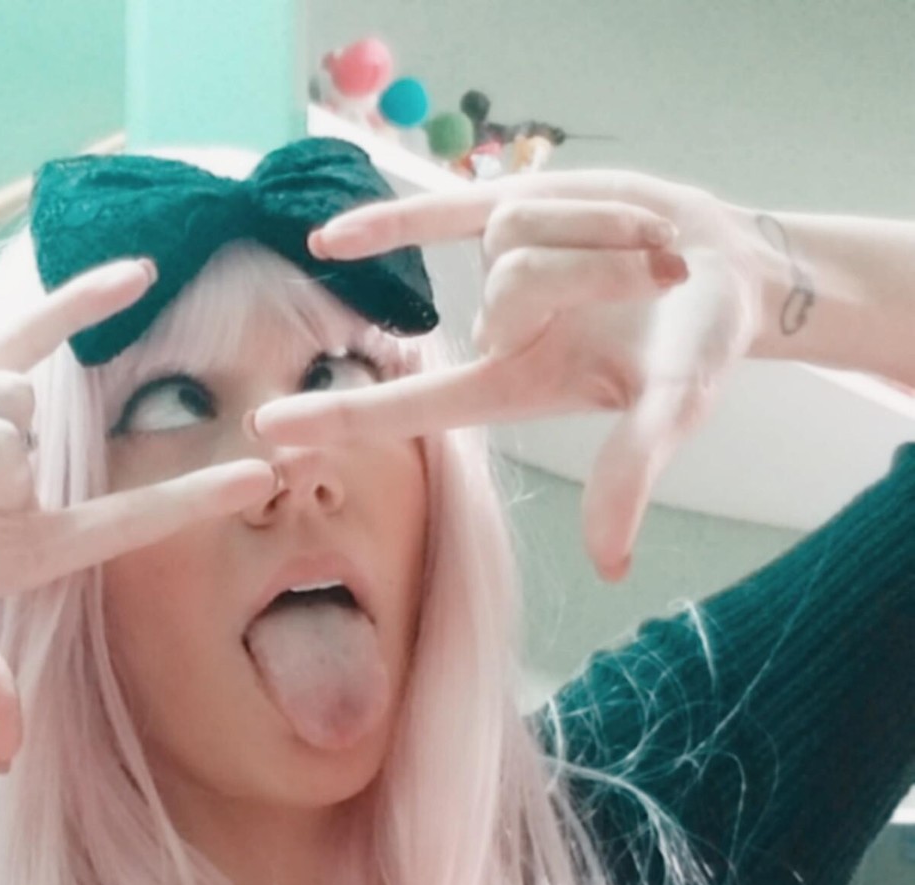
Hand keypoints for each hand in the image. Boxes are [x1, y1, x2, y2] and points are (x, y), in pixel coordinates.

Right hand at [0, 260, 275, 771]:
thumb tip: (6, 751)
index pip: (127, 523)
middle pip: (23, 444)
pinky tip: (139, 269)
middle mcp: (27, 494)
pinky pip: (27, 333)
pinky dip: (76, 300)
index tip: (265, 478)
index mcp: (25, 553)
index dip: (192, 498)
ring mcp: (0, 433)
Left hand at [251, 171, 762, 580]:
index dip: (338, 416)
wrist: (728, 270)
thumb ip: (633, 472)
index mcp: (514, 389)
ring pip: (512, 230)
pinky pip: (436, 210)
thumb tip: (611, 563)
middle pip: (506, 289)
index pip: (409, 408)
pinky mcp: (509, 211)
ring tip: (646, 244)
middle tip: (657, 273)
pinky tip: (327, 241)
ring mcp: (495, 270)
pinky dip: (387, 218)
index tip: (267, 433)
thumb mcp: (675, 406)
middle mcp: (493, 335)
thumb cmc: (703, 345)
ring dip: (596, 226)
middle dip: (590, 269)